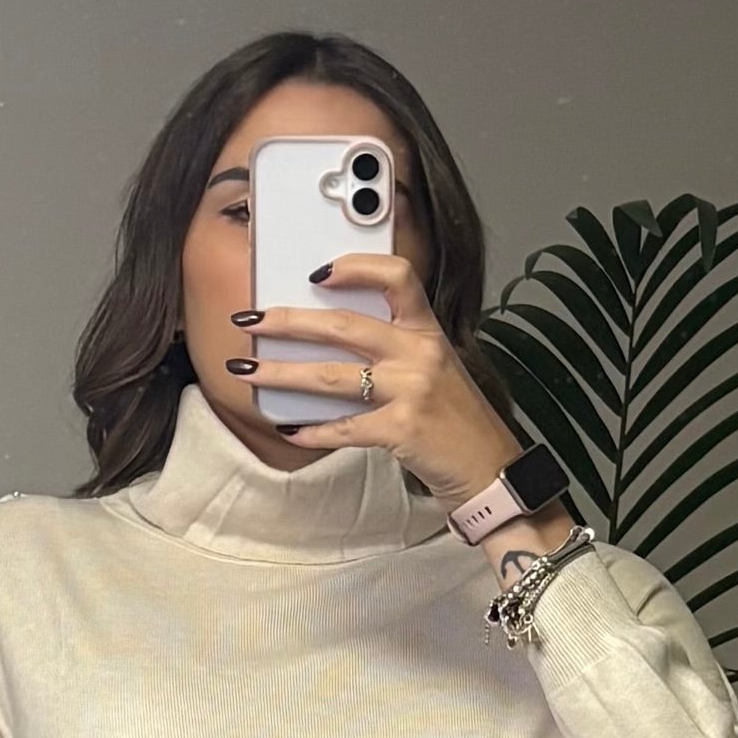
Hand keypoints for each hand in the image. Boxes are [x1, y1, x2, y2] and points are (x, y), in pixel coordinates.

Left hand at [229, 251, 518, 506]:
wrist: (491, 471)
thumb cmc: (457, 422)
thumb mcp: (436, 370)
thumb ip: (396, 350)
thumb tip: (328, 343)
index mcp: (428, 331)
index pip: (397, 276)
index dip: (355, 267)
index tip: (317, 272)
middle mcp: (420, 353)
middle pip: (342, 324)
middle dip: (286, 321)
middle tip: (249, 320)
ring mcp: (411, 391)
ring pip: (330, 376)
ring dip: (280, 374)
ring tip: (246, 370)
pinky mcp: (402, 430)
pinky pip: (344, 428)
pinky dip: (312, 431)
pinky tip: (290, 431)